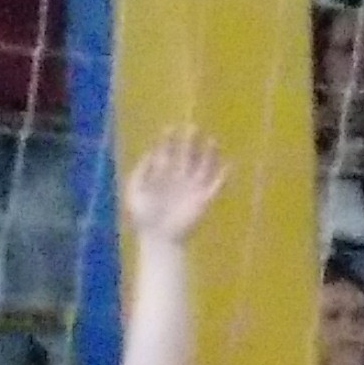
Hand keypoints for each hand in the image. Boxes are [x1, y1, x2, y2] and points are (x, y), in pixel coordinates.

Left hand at [122, 130, 227, 244]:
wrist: (159, 238)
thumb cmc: (144, 217)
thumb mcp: (134, 191)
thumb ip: (140, 172)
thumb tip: (150, 153)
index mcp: (161, 175)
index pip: (166, 153)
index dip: (168, 141)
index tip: (170, 128)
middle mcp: (178, 178)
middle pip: (185, 155)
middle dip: (188, 141)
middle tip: (192, 126)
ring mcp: (192, 188)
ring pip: (203, 166)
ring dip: (208, 154)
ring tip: (212, 140)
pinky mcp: (204, 199)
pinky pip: (216, 185)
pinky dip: (223, 175)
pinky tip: (228, 164)